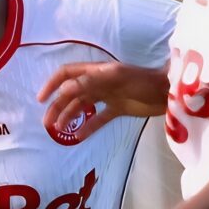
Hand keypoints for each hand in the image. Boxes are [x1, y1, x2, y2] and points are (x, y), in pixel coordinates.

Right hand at [38, 61, 169, 139]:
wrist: (166, 91)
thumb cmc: (142, 81)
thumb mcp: (115, 79)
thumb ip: (90, 83)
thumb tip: (64, 89)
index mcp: (96, 72)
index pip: (67, 74)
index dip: (52, 84)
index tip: (41, 99)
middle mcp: (98, 83)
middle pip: (71, 93)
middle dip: (57, 106)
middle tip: (47, 123)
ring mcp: (108, 96)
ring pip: (82, 106)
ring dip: (69, 116)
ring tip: (60, 130)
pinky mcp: (118, 109)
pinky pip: (99, 119)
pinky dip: (88, 127)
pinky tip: (79, 136)